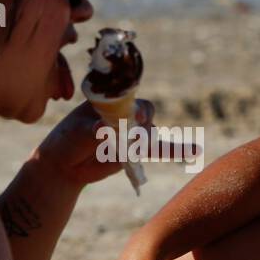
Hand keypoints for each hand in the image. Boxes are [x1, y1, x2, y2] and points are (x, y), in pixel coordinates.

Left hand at [35, 99, 196, 187]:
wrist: (66, 165)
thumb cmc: (68, 139)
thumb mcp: (77, 132)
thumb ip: (92, 129)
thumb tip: (104, 128)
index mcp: (110, 100)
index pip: (129, 94)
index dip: (136, 103)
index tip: (138, 115)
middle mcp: (124, 113)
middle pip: (145, 112)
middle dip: (143, 123)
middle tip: (136, 135)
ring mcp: (132, 132)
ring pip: (149, 133)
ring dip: (151, 141)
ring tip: (138, 151)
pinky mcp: (136, 151)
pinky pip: (158, 149)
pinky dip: (176, 149)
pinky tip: (194, 150)